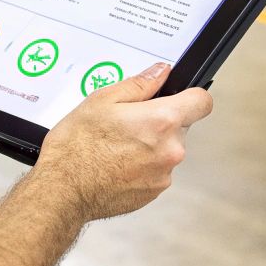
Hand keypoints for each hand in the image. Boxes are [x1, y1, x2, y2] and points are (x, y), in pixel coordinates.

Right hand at [29, 62, 213, 220]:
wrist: (63, 191)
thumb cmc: (77, 147)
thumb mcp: (102, 100)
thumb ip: (140, 83)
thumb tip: (160, 72)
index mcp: (162, 121)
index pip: (202, 102)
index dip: (191, 96)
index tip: (178, 97)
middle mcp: (171, 150)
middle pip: (181, 126)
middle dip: (160, 122)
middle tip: (127, 122)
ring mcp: (164, 175)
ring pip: (166, 150)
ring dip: (150, 145)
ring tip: (116, 145)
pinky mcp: (154, 193)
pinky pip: (156, 170)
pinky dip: (141, 166)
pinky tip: (115, 163)